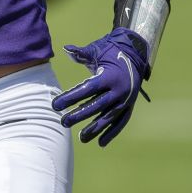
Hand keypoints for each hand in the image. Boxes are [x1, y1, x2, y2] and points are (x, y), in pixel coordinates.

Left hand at [52, 27, 150, 146]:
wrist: (136, 54)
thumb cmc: (111, 52)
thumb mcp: (97, 50)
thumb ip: (81, 53)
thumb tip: (66, 49)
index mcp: (110, 76)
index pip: (87, 89)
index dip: (71, 97)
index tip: (55, 105)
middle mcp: (119, 90)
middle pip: (97, 106)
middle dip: (79, 115)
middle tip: (64, 122)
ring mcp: (126, 100)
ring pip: (109, 117)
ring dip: (95, 129)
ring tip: (81, 137)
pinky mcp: (130, 106)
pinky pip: (121, 122)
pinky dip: (112, 132)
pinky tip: (101, 143)